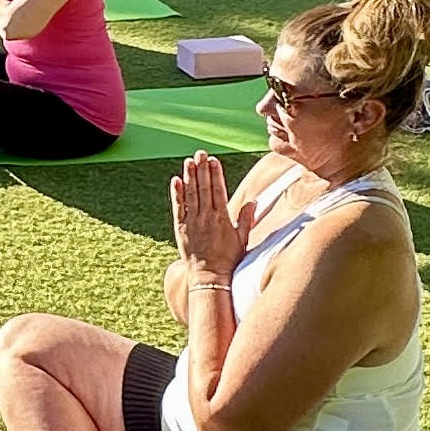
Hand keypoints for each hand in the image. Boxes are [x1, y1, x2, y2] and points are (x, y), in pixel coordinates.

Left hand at [169, 151, 244, 284]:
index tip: (214, 160)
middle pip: (204, 188)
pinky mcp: (182, 228)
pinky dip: (176, 194)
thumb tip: (254, 202)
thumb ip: (246, 220)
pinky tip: (175, 180)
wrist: (209, 277)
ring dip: (190, 177)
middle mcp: (207, 218)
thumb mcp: (242, 239)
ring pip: (191, 195)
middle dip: (202, 169)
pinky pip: (178, 208)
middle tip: (200, 153)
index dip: (216, 174)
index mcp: (222, 219)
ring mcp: (193, 222)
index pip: (219, 191)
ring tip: (189, 161)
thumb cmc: (228, 259)